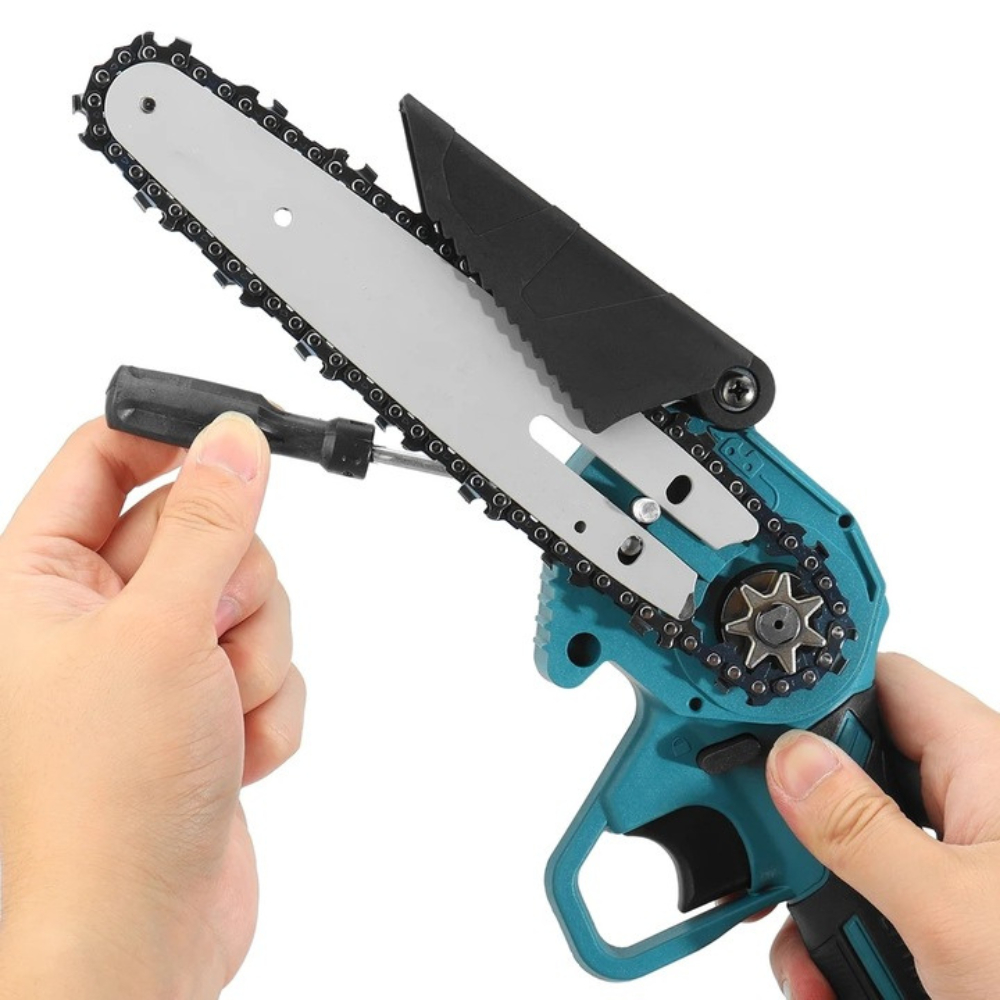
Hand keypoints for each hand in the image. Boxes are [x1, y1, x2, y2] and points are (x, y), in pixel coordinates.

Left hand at [0, 415, 304, 998]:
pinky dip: (267, 706)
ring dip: (255, 655)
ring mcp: (158, 662)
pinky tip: (229, 753)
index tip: (236, 441)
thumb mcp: (160, 629)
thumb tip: (233, 442)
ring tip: (214, 710)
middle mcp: (99, 614)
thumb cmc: (103, 797)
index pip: (104, 460)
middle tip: (206, 634)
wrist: (141, 930)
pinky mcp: (207, 705)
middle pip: (202, 530)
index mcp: (43, 580)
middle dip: (232, 586)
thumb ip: (206, 523)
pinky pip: (270, 662)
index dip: (169, 441)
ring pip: (250, 598)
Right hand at [766, 653, 999, 998]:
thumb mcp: (952, 913)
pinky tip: (834, 988)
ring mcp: (958, 871)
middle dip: (801, 829)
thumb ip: (860, 828)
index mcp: (986, 768)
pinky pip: (869, 912)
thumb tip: (789, 761)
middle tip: (773, 867)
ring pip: (850, 854)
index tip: (750, 727)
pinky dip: (837, 953)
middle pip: (850, 774)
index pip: (883, 683)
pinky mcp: (946, 924)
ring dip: (816, 912)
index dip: (816, 694)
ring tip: (818, 967)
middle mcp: (971, 809)